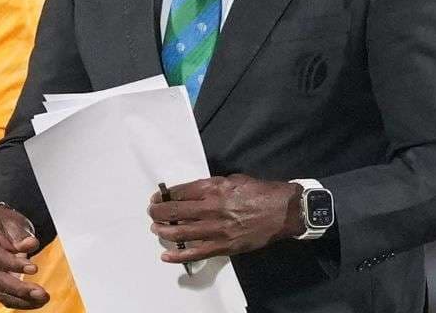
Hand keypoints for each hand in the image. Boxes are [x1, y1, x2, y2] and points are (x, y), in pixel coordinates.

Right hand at [0, 205, 50, 308]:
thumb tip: (31, 244)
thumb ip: (22, 236)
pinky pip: (3, 298)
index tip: (34, 268)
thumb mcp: (14, 224)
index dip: (14, 264)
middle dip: (19, 288)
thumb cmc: (6, 225)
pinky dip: (20, 302)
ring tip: (42, 299)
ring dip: (22, 300)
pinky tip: (36, 302)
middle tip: (41, 292)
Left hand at [148, 174, 302, 262]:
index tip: (156, 198)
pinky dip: (179, 255)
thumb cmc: (259, 192)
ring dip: (163, 231)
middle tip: (152, 213)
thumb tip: (190, 193)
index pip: (179, 193)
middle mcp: (212, 208)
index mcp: (213, 188)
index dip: (164, 196)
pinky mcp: (225, 246)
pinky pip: (197, 252)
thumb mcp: (232, 179)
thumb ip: (210, 186)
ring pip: (181, 232)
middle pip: (175, 211)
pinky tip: (166, 256)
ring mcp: (218, 229)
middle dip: (158, 212)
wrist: (283, 211)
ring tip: (156, 229)